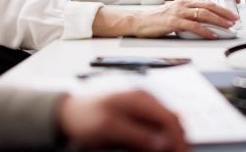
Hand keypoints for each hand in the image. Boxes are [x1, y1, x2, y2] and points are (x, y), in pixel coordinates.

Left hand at [57, 90, 186, 151]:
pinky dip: (157, 139)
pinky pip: (152, 127)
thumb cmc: (84, 116)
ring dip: (167, 140)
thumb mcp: (109, 128)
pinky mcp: (135, 115)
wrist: (67, 113)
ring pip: (163, 125)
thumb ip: (138, 134)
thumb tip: (163, 142)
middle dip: (177, 140)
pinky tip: (154, 149)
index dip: (179, 138)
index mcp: (140, 98)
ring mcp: (140, 107)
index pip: (171, 118)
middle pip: (170, 121)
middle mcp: (144, 100)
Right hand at [133, 0, 238, 38]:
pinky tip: (212, 35)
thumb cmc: (157, 20)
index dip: (221, 9)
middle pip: (209, 7)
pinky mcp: (174, 22)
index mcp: (185, 1)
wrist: (139, 21)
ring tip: (228, 27)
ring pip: (204, 15)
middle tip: (235, 20)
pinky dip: (205, 31)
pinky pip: (193, 26)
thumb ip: (188, 16)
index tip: (231, 15)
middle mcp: (183, 4)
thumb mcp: (175, 14)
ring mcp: (179, 12)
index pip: (207, 3)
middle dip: (224, 14)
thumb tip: (203, 24)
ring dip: (218, 21)